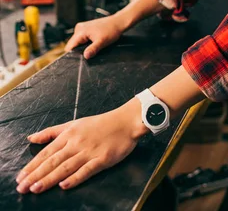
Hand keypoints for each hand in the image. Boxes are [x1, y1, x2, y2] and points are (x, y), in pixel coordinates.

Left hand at [16, 100, 146, 193]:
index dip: (33, 165)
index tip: (20, 177)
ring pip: (66, 166)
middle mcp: (76, 143)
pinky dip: (75, 178)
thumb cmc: (99, 123)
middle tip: (22, 188)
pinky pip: (86, 170)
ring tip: (36, 188)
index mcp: (69, 134)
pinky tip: (64, 185)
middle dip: (36, 175)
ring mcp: (89, 151)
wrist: (125, 122)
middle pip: (53, 161)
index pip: (47, 152)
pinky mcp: (102, 159)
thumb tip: (31, 138)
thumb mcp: (73, 123)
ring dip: (50, 178)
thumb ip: (52, 132)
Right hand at [64, 15, 124, 58]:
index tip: (78, 59)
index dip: (72, 54)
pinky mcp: (86, 28)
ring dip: (82, 47)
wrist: (117, 22)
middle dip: (78, 50)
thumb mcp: (102, 42)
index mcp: (80, 31)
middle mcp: (79, 28)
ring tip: (92, 47)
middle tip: (88, 53)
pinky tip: (93, 43)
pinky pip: (82, 38)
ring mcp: (82, 27)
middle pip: (73, 44)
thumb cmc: (111, 30)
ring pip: (77, 41)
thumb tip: (85, 56)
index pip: (70, 46)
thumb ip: (92, 49)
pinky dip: (85, 43)